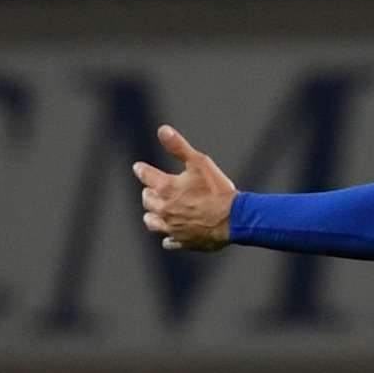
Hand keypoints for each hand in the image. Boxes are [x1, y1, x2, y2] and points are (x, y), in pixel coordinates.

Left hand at [132, 125, 237, 250]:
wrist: (234, 219)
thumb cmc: (218, 190)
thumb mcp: (200, 162)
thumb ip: (179, 147)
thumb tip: (163, 130)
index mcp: (167, 188)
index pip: (146, 176)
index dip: (142, 170)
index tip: (139, 167)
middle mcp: (165, 209)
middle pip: (148, 201)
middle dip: (149, 194)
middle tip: (151, 191)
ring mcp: (173, 227)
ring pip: (152, 222)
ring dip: (152, 216)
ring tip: (154, 213)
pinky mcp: (184, 241)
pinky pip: (169, 242)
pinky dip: (168, 238)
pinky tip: (170, 237)